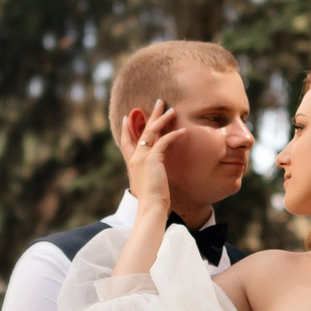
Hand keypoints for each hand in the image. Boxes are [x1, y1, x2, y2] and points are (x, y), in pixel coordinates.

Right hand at [119, 99, 176, 221]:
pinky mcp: (153, 159)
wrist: (150, 207)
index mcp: (132, 164)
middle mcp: (135, 158)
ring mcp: (142, 157)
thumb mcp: (146, 186)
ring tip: (172, 109)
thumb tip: (154, 176)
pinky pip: (164, 141)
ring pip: (151, 132)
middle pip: (141, 131)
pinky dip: (174, 135)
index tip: (127, 117)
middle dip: (149, 115)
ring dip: (162, 119)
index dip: (126, 129)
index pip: (126, 142)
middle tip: (158, 102)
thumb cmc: (152, 202)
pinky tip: (183, 131)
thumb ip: (148, 177)